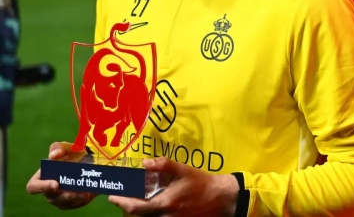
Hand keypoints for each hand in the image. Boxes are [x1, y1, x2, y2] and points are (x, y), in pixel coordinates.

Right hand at [26, 141, 96, 208]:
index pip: (33, 187)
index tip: (55, 184)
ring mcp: (60, 199)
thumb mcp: (66, 148)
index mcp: (42, 178)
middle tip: (77, 191)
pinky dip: (84, 199)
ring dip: (76, 198)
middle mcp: (49, 191)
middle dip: (65, 195)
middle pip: (53, 197)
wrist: (89, 162)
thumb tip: (53, 155)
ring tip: (87, 192)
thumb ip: (58, 148)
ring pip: (65, 203)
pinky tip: (91, 192)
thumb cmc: (72, 155)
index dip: (41, 187)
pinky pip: (76, 204)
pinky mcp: (72, 203)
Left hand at [108, 157, 238, 215]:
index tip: (111, 196)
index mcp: (163, 204)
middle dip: (128, 207)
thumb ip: (163, 165)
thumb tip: (144, 163)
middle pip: (137, 216)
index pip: (134, 207)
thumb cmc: (201, 183)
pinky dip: (150, 212)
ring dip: (139, 210)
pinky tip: (154, 203)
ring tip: (137, 199)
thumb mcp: (183, 170)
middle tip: (122, 196)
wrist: (221, 199)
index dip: (120, 202)